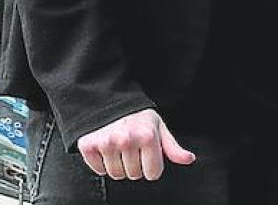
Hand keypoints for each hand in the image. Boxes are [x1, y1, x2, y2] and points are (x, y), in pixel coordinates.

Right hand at [76, 108, 194, 180]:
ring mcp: (106, 142)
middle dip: (135, 165)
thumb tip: (189, 159)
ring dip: (118, 165)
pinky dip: (101, 164)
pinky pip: (98, 170)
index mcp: (147, 136)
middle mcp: (126, 139)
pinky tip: (106, 149)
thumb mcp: (159, 128)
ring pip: (116, 175)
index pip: (153, 174)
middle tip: (132, 148)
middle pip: (134, 175)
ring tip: (119, 148)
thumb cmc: (138, 118)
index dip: (151, 166)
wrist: (109, 102)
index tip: (147, 153)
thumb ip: (173, 147)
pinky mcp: (89, 145)